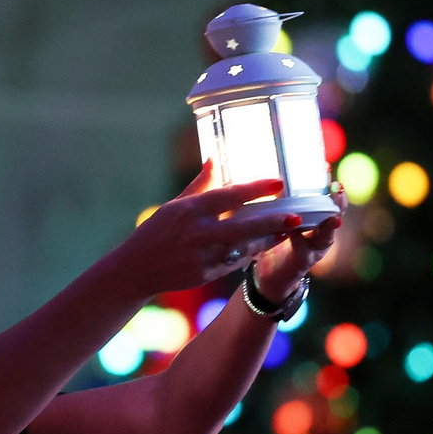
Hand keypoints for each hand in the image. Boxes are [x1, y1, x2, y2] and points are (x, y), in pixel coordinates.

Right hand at [113, 165, 305, 296]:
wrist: (136, 269)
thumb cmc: (155, 232)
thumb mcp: (175, 206)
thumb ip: (199, 184)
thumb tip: (214, 158)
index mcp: (191, 210)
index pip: (230, 195)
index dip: (257, 188)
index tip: (279, 182)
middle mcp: (199, 232)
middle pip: (243, 226)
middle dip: (272, 222)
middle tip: (296, 217)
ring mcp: (203, 256)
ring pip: (244, 247)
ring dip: (267, 240)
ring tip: (286, 231)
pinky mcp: (205, 275)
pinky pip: (234, 263)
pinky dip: (248, 254)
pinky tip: (261, 246)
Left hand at [251, 183, 344, 297]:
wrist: (270, 273)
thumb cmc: (277, 240)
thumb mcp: (279, 217)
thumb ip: (280, 201)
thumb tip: (271, 178)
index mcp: (318, 218)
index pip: (329, 197)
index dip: (329, 183)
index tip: (327, 167)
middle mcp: (322, 232)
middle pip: (337, 214)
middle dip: (339, 201)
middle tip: (337, 188)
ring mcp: (316, 248)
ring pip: (327, 236)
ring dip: (330, 226)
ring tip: (334, 218)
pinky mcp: (304, 261)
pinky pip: (304, 250)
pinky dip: (300, 240)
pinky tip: (294, 231)